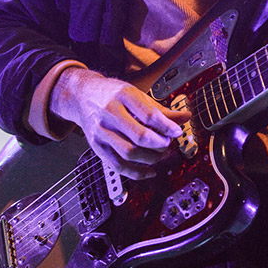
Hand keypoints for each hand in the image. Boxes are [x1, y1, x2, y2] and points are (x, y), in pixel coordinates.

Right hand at [49, 67, 190, 179]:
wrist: (82, 96)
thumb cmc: (112, 94)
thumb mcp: (136, 94)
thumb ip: (160, 109)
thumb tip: (185, 117)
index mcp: (122, 95)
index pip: (148, 114)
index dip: (166, 126)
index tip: (177, 132)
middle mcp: (109, 113)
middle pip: (138, 136)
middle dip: (159, 143)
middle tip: (168, 144)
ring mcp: (101, 131)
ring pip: (129, 153)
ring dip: (150, 158)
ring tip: (160, 154)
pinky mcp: (97, 147)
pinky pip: (118, 166)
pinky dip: (136, 173)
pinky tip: (150, 171)